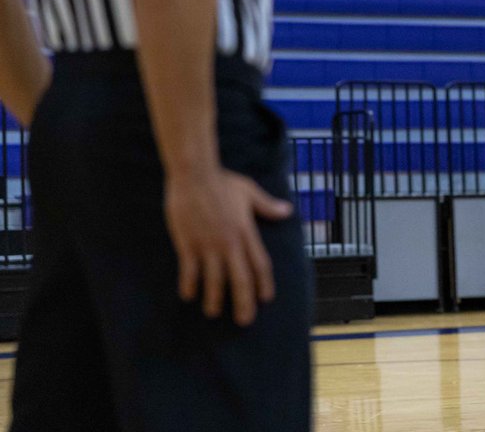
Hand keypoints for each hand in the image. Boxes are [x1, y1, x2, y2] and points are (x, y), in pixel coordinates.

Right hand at [164, 169, 293, 325]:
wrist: (194, 174)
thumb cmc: (223, 181)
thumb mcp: (249, 192)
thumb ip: (267, 206)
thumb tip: (287, 212)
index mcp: (246, 231)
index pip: (260, 264)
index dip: (264, 283)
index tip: (266, 299)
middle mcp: (230, 242)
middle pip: (240, 279)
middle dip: (243, 302)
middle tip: (245, 321)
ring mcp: (208, 244)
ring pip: (214, 280)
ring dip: (214, 299)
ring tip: (213, 313)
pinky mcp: (188, 243)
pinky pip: (190, 270)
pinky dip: (190, 284)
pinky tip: (188, 295)